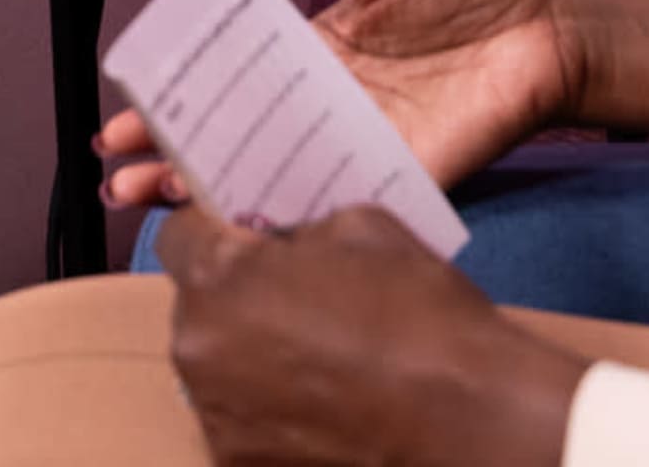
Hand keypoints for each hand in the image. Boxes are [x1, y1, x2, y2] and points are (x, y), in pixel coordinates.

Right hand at [100, 0, 597, 213]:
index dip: (178, 90)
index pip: (229, 75)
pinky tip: (230, 219)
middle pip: (232, 134)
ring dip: (204, 189)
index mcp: (312, 48)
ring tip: (145, 200)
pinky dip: (276, 212)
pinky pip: (325, 197)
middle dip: (168, 150)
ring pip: (263, 174)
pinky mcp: (391, 175)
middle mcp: (322, 103)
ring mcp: (353, 144)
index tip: (126, 104)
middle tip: (114, 166)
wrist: (548, 25)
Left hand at [157, 203, 585, 466]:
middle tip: (292, 300)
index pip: (180, 235)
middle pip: (196, 308)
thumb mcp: (360, 226)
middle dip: (235, 298)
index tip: (247, 238)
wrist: (468, 417)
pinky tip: (325, 405)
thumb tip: (281, 244)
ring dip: (250, 358)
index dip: (214, 230)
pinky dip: (270, 412)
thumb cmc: (419, 312)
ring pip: (216, 369)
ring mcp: (218, 420)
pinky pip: (242, 422)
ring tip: (316, 361)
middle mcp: (198, 352)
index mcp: (218, 280)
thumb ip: (300, 232)